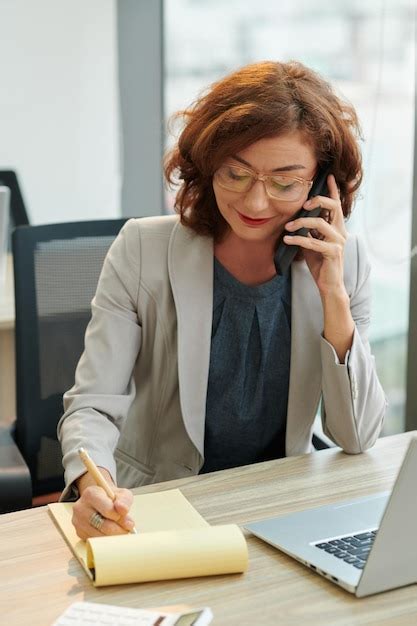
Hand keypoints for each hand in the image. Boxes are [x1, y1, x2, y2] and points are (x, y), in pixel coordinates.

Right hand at [72, 473, 134, 539]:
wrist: (100, 499)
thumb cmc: (111, 497)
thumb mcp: (121, 494)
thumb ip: (124, 501)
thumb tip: (123, 511)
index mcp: (91, 494)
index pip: (108, 510)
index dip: (119, 516)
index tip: (126, 517)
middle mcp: (81, 507)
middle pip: (103, 525)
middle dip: (119, 529)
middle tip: (127, 528)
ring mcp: (78, 521)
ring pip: (99, 536)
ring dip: (113, 536)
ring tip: (120, 530)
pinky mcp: (79, 533)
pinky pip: (94, 542)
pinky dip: (105, 540)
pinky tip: (110, 533)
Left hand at [283, 174, 347, 297]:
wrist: (328, 284)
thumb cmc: (320, 263)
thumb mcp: (312, 243)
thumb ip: (308, 231)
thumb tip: (294, 220)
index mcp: (337, 227)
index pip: (336, 205)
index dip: (333, 190)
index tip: (327, 177)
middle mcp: (340, 232)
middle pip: (333, 207)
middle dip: (318, 200)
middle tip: (303, 204)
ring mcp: (338, 241)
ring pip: (320, 223)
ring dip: (300, 223)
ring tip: (287, 228)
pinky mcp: (333, 252)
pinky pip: (313, 241)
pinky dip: (298, 239)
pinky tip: (287, 239)